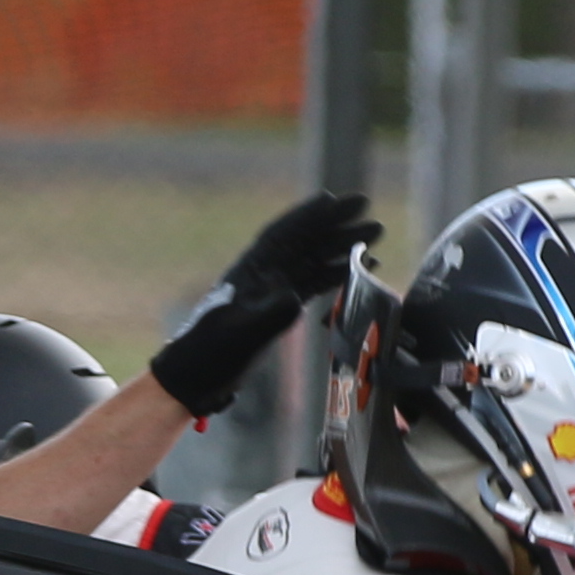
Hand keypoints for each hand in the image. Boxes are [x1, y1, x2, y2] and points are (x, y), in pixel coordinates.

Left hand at [148, 191, 379, 417]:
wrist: (200, 375)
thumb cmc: (213, 352)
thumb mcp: (242, 333)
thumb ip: (269, 316)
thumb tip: (295, 299)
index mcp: (251, 270)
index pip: (283, 234)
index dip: (308, 215)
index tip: (332, 199)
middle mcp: (265, 273)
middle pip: (305, 240)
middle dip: (335, 224)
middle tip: (367, 208)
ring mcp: (275, 289)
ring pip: (315, 259)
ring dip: (343, 246)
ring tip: (375, 235)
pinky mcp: (282, 308)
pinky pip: (315, 283)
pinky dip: (338, 274)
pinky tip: (359, 270)